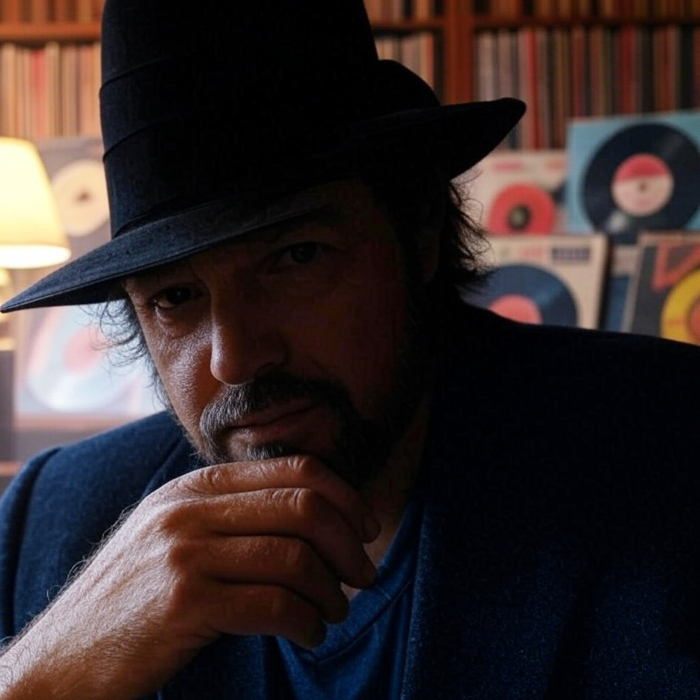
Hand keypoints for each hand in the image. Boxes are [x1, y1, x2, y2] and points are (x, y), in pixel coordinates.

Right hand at [0, 455, 379, 699]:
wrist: (66, 657)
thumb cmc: (136, 597)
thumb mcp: (176, 534)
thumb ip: (233, 514)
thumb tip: (316, 514)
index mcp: (197, 487)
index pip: (296, 470)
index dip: (345, 496)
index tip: (368, 526)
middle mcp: (192, 510)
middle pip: (304, 507)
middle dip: (349, 543)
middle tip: (365, 574)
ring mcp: (185, 553)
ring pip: (296, 558)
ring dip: (332, 591)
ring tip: (335, 611)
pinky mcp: (184, 603)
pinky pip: (276, 605)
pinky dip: (308, 622)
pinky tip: (309, 634)